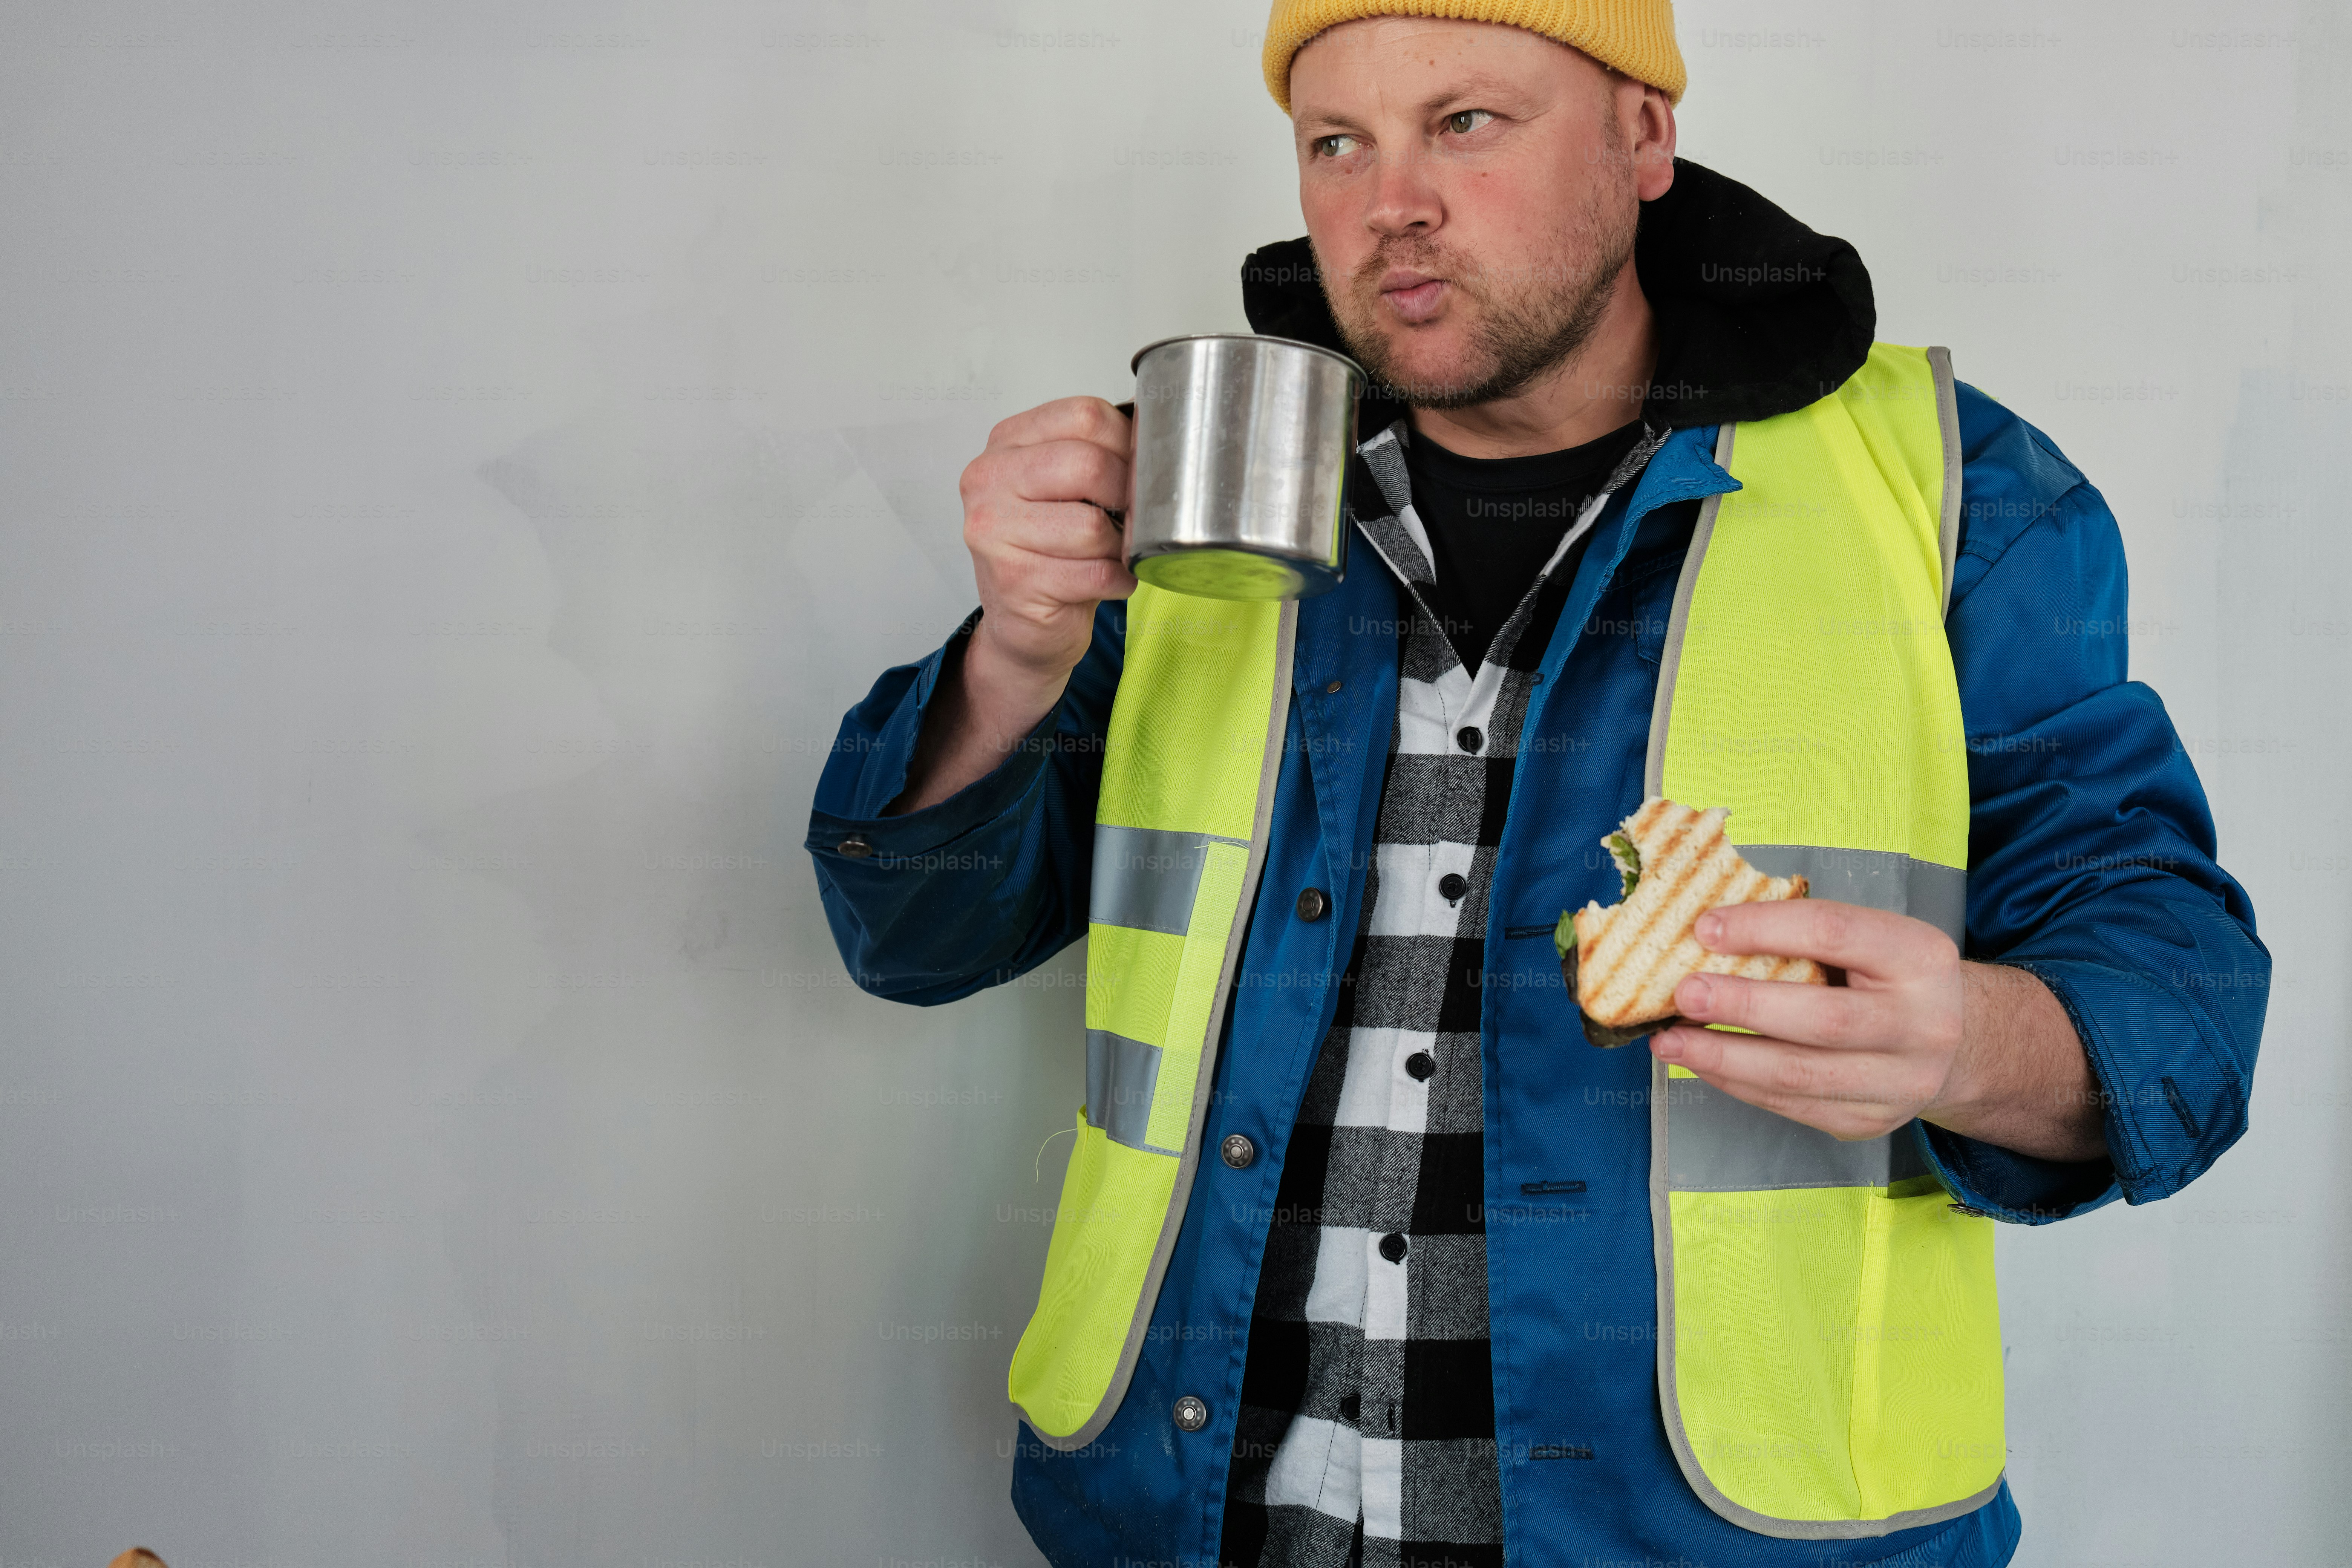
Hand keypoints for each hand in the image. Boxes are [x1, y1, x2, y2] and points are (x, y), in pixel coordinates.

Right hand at [959, 396, 1137, 701]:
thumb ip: (1093, 455)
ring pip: (1092, 526)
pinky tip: (1108, 581)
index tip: (1140, 470)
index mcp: (1005, 444)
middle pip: (1088, 465)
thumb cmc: (1048, 550)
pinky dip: (1117, 580)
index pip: (1084, 415)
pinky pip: (1094, 573)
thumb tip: (1157, 448)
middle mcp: (988, 480)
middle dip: (1127, 495)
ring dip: (1119, 546)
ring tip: (1111, 554)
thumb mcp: (1062, 488)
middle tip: (1130, 517)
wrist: (1022, 624)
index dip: (1128, 444)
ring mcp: (994, 532)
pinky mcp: (1014, 581)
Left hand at [1648, 899, 2104, 1160]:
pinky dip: (1737, 1084)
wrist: (1957, 1043)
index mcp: (1920, 956)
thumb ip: (1806, 933)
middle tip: (1682, 993)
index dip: (1764, 928)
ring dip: (1723, 1057)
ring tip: (1668, 1040)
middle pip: (1823, 1019)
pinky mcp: (1869, 1121)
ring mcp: (1900, 1082)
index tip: (1705, 928)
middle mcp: (1921, 1024)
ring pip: (1800, 1075)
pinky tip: (1701, 1063)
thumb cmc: (1888, 976)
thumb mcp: (1871, 939)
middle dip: (1742, 1006)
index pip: (1834, 932)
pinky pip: (1792, 1105)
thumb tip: (1704, 934)